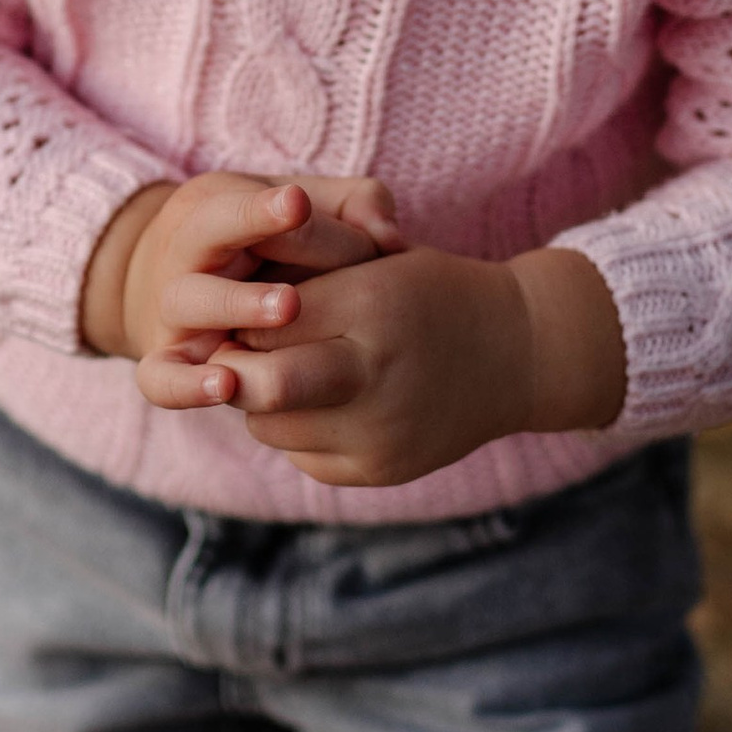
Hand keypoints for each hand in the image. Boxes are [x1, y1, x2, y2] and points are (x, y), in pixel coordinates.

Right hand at [79, 170, 403, 374]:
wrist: (182, 286)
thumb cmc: (267, 245)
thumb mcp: (300, 212)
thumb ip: (352, 206)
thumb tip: (390, 237)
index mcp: (215, 206)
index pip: (237, 201)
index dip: (266, 208)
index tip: (299, 204)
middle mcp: (188, 252)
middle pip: (204, 243)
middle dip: (249, 255)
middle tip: (294, 296)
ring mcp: (174, 310)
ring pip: (186, 303)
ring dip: (233, 310)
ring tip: (282, 321)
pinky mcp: (166, 362)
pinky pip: (161, 379)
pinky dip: (187, 386)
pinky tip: (227, 388)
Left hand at [194, 242, 627, 491]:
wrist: (519, 353)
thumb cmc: (432, 291)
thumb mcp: (372, 260)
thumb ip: (299, 283)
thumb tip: (212, 318)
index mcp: (372, 303)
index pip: (265, 315)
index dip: (239, 312)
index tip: (224, 307)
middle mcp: (375, 373)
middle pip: (260, 383)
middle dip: (233, 366)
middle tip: (227, 349)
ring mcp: (379, 432)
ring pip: (269, 425)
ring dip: (261, 399)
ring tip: (283, 368)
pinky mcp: (379, 471)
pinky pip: (302, 455)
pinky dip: (298, 429)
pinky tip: (323, 402)